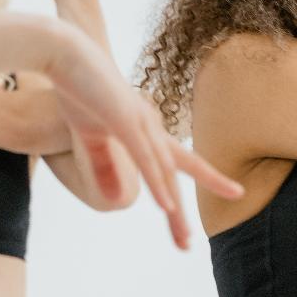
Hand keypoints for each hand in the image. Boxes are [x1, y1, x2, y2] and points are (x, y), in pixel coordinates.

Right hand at [45, 25, 243, 247]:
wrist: (61, 51)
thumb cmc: (78, 89)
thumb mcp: (91, 137)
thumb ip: (106, 167)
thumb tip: (119, 200)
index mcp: (148, 129)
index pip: (180, 163)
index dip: (208, 179)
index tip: (235, 194)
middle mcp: (152, 127)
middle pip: (174, 176)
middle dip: (179, 214)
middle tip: (187, 246)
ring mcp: (141, 122)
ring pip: (163, 173)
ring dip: (173, 207)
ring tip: (183, 237)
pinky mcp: (124, 119)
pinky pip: (145, 158)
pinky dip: (157, 183)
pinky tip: (167, 206)